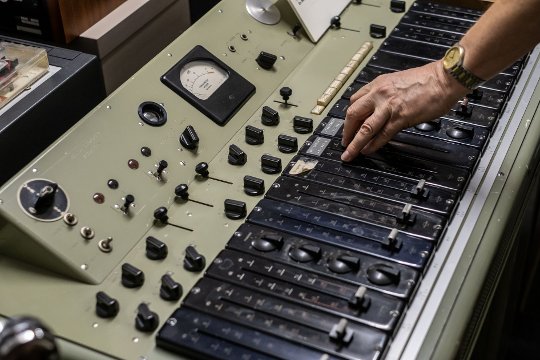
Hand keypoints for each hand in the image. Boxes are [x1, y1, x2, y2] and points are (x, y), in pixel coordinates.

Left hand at [340, 60, 468, 160]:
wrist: (445, 78)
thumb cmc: (428, 79)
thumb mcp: (398, 81)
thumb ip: (386, 94)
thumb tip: (379, 108)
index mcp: (378, 84)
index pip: (355, 101)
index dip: (349, 116)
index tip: (348, 125)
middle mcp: (380, 94)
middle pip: (353, 114)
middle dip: (346, 131)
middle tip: (344, 142)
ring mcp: (389, 106)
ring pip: (364, 128)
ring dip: (354, 143)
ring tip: (349, 153)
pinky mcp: (400, 117)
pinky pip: (382, 134)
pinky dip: (372, 145)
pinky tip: (367, 151)